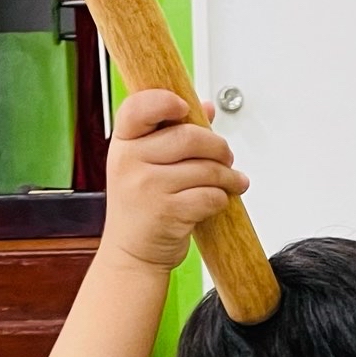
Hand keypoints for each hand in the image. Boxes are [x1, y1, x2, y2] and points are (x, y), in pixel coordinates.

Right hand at [104, 89, 249, 271]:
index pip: (138, 108)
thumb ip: (172, 133)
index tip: (185, 107)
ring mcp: (147, 188)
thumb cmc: (140, 208)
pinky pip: (209, 195)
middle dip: (217, 146)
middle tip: (226, 155)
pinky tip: (219, 199)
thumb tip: (206, 108)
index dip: (165, 101)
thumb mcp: (144, 165)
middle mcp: (130, 162)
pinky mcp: (167, 212)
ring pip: (205, 168)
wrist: (131, 255)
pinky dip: (221, 198)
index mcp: (123, 144)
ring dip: (228, 175)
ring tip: (232, 180)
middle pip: (188, 137)